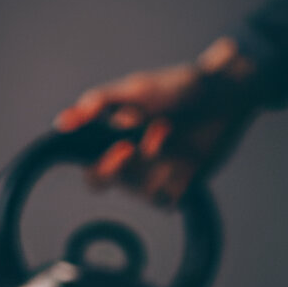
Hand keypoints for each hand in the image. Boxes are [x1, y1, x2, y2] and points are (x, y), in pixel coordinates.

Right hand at [54, 38, 258, 204]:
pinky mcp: (179, 188)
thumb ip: (99, 103)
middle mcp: (129, 163)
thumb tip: (62, 122)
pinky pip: (165, 199)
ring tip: (165, 129)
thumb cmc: (178, 87)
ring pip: (136, 189)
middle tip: (128, 147)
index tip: (111, 145)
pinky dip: (172, 177)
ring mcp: (153, 177)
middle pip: (103, 182)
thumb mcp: (135, 89)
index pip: (88, 164)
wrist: (225, 93)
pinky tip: (182, 153)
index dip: (93, 162)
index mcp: (113, 140)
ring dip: (150, 158)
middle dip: (114, 168)